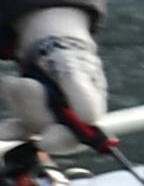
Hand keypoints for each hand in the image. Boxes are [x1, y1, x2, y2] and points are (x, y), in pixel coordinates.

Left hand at [18, 27, 105, 141]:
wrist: (47, 44)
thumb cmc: (68, 54)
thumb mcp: (73, 67)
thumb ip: (81, 92)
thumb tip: (92, 119)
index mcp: (91, 110)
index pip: (81, 137)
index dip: (63, 141)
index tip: (44, 140)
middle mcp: (73, 121)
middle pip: (51, 133)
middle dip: (35, 109)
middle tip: (28, 84)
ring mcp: (51, 121)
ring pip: (32, 126)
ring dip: (21, 103)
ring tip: (21, 80)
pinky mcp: (32, 120)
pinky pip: (19, 129)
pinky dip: (10, 128)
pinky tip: (4, 128)